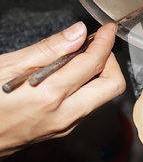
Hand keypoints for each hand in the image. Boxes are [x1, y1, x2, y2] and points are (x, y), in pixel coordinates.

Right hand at [0, 22, 125, 155]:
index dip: (105, 41)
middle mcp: (63, 114)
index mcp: (50, 95)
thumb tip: (78, 32)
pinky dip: (87, 87)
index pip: (94, 63)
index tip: (107, 30)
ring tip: (79, 59)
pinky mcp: (61, 131)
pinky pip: (87, 106)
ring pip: (102, 97)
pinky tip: (69, 77)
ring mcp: (64, 126)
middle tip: (97, 46)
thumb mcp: (6, 66)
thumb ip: (48, 49)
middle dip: (111, 62)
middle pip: (113, 86)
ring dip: (100, 75)